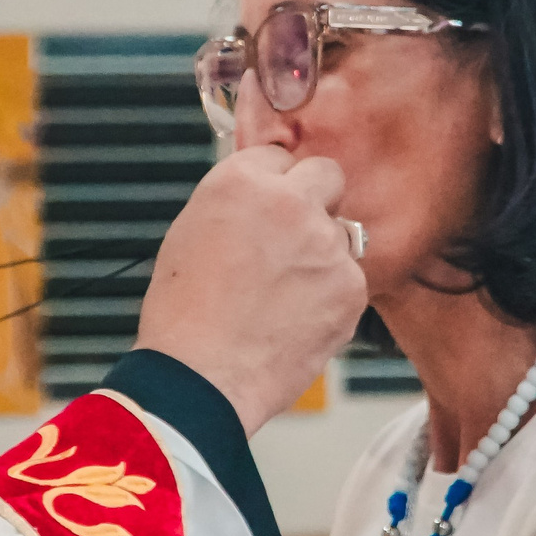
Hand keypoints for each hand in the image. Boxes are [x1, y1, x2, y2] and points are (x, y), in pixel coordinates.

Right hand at [136, 145, 366, 432]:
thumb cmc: (184, 314)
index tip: (268, 211)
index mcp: (242, 181)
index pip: (281, 157)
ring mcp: (327, 244)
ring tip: (283, 298)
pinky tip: (296, 321)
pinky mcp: (351, 287)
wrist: (200, 378)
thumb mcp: (192, 233)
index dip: (275, 186)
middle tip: (293, 241)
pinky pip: (351, 280)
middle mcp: (290, 202)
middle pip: (328, 176)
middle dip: (316, 200)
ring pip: (342, 233)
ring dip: (324, 255)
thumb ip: (239, 204)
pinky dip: (332, 298)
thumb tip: (268, 196)